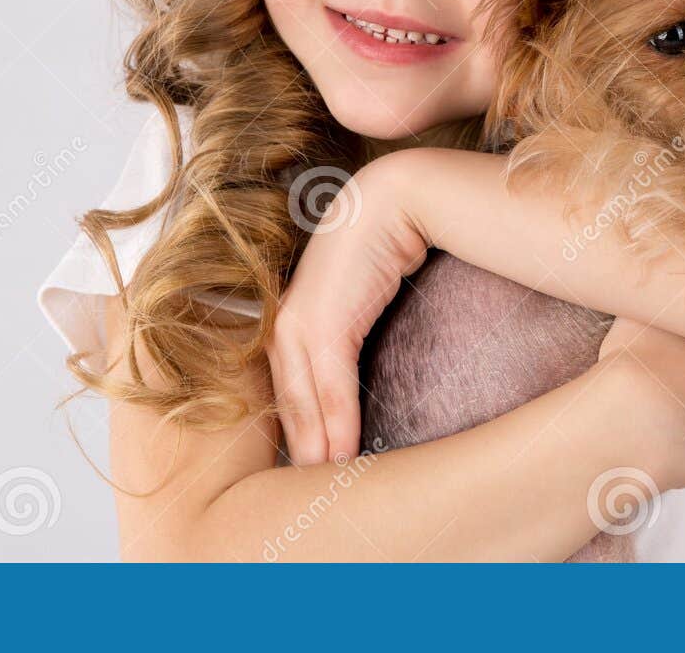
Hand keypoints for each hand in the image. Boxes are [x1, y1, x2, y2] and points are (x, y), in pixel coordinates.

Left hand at [269, 155, 428, 466]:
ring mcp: (301, 314)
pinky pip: (329, 380)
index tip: (309, 461)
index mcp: (290, 309)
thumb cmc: (386, 238)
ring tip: (328, 480)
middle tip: (311, 487)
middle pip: (287, 395)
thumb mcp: (359, 288)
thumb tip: (358, 351)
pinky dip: (337, 418)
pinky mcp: (325, 316)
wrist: (399, 198)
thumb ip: (350, 321)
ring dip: (315, 442)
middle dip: (297, 443)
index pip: (286, 381)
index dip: (296, 425)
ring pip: (303, 395)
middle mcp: (286, 314)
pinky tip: (345, 450)